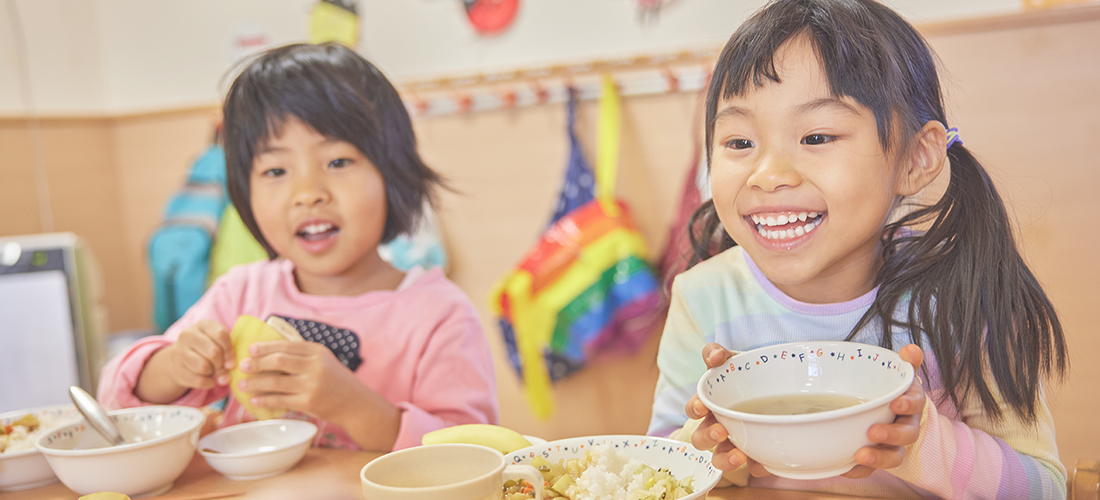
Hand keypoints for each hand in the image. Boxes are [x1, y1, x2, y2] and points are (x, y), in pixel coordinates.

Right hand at [161, 319, 234, 389]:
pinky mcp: (176, 368)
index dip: (230, 351)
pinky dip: (207, 383)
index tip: (232, 363)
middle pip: (214, 352)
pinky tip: (208, 380)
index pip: (221, 334)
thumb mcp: (218, 343)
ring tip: (212, 371)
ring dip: (212, 373)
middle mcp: (189, 334)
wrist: (180, 358)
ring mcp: (179, 350)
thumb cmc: (207, 349)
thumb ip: (228, 352)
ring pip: (204, 367)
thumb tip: (230, 368)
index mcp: (203, 325)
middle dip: (221, 365)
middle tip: (222, 369)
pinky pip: (197, 380)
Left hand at [239, 340, 400, 450]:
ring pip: (276, 381)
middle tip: (243, 365)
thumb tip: (271, 352)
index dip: (267, 347)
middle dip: (257, 363)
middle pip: (279, 361)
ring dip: (255, 383)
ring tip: (242, 384)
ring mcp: (311, 385)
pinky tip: (255, 400)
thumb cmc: (336, 381)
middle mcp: (315, 366)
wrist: (355, 403)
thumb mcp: (324, 361)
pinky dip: (265, 400)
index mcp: (318, 352)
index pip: (287, 346)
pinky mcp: (308, 402)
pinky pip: (280, 400)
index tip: (251, 349)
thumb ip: (303, 355)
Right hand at [686, 343, 764, 473]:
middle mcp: (718, 426)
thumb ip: (717, 353)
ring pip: (720, 458)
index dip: (695, 409)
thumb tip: (714, 355)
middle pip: (701, 439)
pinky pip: (753, 466)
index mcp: (710, 404)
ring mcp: (736, 443)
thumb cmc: (746, 376)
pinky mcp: (755, 456)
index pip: (695, 409)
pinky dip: (756, 466)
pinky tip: (763, 463)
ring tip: (738, 455)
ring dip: (725, 459)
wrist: (780, 386)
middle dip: (707, 436)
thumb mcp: (732, 360)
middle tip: (721, 431)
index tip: (703, 407)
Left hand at [842, 343, 926, 478]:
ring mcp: (893, 445)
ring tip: (860, 455)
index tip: (896, 402)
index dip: (908, 404)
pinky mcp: (878, 458)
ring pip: (893, 456)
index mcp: (910, 403)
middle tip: (873, 432)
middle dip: (891, 434)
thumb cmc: (890, 392)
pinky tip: (845, 468)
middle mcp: (906, 425)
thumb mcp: (897, 374)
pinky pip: (871, 470)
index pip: (915, 403)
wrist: (890, 415)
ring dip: (878, 457)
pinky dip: (860, 471)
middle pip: (907, 434)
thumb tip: (911, 349)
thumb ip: (905, 363)